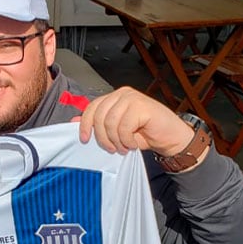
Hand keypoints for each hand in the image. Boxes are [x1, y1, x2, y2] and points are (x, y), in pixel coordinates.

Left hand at [76, 87, 196, 157]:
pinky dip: (127, 140)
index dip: (84, 124)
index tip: (84, 140)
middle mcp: (122, 94)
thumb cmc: (145, 134)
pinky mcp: (141, 106)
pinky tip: (133, 144)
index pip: (92, 107)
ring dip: (116, 140)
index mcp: (114, 98)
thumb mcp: (117, 132)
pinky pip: (124, 126)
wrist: (170, 137)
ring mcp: (132, 98)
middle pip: (99, 116)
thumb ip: (97, 125)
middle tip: (112, 149)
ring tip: (124, 147)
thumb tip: (73, 122)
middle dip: (102, 137)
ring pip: (110, 122)